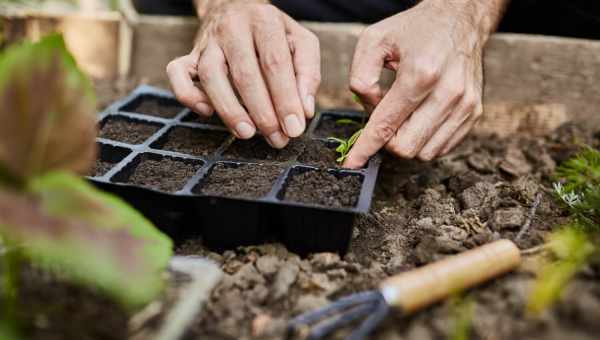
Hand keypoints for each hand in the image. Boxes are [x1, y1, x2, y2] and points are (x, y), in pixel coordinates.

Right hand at [167, 2, 320, 147]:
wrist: (236, 7)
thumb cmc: (273, 33)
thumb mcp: (301, 42)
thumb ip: (308, 73)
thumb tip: (304, 110)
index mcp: (264, 21)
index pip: (275, 63)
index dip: (285, 98)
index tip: (294, 127)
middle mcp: (233, 28)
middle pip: (244, 73)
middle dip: (262, 112)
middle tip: (276, 138)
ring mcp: (208, 42)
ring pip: (210, 76)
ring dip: (229, 109)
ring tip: (247, 133)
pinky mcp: (189, 55)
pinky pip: (177, 73)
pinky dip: (188, 96)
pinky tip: (207, 113)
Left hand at [344, 0, 506, 167]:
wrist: (460, 19)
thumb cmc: (415, 30)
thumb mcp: (374, 40)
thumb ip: (360, 77)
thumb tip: (368, 110)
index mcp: (420, 73)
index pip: (386, 125)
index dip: (365, 148)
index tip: (352, 163)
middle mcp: (447, 92)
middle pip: (405, 146)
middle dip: (387, 140)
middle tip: (384, 118)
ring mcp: (465, 105)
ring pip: (424, 152)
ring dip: (406, 141)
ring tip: (404, 114)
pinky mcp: (475, 112)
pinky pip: (442, 147)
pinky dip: (425, 140)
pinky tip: (419, 118)